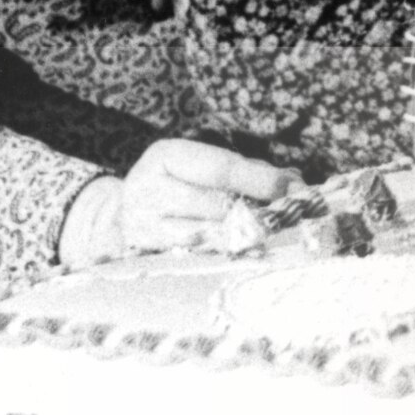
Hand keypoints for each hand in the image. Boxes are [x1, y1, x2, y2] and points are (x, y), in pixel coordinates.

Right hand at [65, 138, 293, 264]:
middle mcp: (147, 190)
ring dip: (244, 236)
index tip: (294, 188)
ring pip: (207, 236)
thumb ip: (246, 171)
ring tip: (271, 234)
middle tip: (290, 215)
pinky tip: (243, 253)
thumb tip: (294, 181)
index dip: (261, 180)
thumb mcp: (201, 166)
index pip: (221, 170)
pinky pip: (192, 257)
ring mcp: (142, 227)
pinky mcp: (143, 257)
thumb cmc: (176, 184)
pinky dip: (222, 254)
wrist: (120, 216)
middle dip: (258, 211)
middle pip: (216, 205)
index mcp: (165, 156)